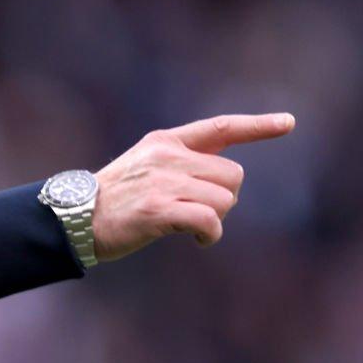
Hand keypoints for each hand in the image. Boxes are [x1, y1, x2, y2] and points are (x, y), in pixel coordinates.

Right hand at [89, 112, 295, 261]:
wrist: (73, 219)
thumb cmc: (113, 201)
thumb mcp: (144, 168)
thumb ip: (180, 165)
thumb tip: (223, 184)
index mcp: (166, 141)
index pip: (221, 128)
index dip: (258, 126)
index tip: (288, 123)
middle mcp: (168, 157)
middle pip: (233, 176)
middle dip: (225, 199)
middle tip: (200, 213)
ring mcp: (163, 182)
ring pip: (225, 200)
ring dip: (215, 220)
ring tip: (190, 227)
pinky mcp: (157, 209)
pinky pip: (209, 220)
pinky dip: (210, 234)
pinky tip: (197, 239)